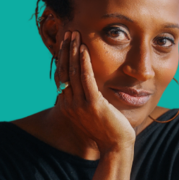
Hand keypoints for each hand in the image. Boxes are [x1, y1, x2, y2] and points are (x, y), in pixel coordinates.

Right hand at [55, 31, 135, 154]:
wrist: (115, 147)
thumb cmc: (108, 130)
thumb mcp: (94, 112)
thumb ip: (90, 98)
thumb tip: (93, 86)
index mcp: (69, 105)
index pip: (62, 76)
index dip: (63, 58)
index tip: (65, 42)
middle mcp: (70, 103)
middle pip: (65, 70)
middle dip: (66, 50)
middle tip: (68, 32)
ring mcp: (81, 104)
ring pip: (73, 71)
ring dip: (73, 51)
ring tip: (74, 34)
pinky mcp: (93, 104)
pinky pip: (86, 79)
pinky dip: (84, 63)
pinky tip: (83, 49)